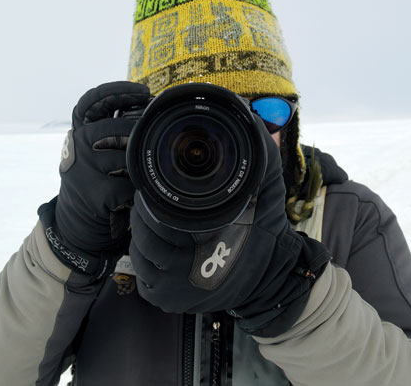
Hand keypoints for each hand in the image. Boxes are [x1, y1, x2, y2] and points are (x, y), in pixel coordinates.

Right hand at [40, 81, 150, 277]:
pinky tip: (136, 193)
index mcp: (78, 131)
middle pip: (113, 127)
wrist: (77, 223)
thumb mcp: (95, 152)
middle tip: (152, 134)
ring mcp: (83, 168)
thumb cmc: (96, 180)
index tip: (144, 91)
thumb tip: (148, 109)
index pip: (92, 101)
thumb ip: (111, 131)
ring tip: (141, 172)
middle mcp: (76, 145)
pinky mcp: (95, 192)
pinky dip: (138, 189)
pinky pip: (131, 184)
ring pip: (126, 157)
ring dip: (138, 166)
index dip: (117, 91)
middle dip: (136, 131)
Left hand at [128, 121, 330, 336]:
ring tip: (158, 219)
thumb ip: (259, 145)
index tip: (156, 188)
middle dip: (146, 212)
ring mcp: (170, 290)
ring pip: (138, 251)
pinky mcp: (164, 301)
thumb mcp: (265, 182)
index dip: (150, 198)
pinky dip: (146, 256)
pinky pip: (141, 273)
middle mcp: (180, 271)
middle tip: (154, 200)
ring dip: (143, 232)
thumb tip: (246, 108)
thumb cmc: (264, 225)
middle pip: (142, 231)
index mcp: (201, 240)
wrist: (272, 276)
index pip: (153, 213)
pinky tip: (161, 244)